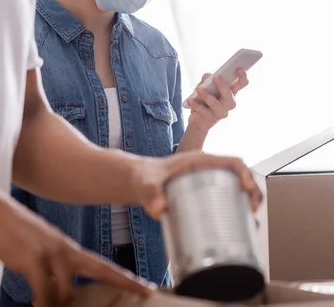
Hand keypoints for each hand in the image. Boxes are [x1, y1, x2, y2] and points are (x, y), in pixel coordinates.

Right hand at [0, 197, 154, 306]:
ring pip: (66, 290)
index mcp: (68, 247)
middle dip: (125, 282)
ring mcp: (50, 253)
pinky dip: (42, 302)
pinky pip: (43, 291)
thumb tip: (57, 290)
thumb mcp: (39, 247)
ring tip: (43, 305)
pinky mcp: (33, 259)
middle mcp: (64, 249)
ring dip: (57, 304)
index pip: (102, 265)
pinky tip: (35, 304)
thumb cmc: (13, 231)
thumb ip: (52, 266)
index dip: (125, 277)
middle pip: (101, 269)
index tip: (146, 286)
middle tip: (146, 293)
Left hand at [134, 152, 262, 219]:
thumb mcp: (146, 183)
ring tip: (251, 225)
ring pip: (236, 191)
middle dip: (253, 193)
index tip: (247, 189)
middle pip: (241, 178)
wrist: (137, 182)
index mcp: (200, 161)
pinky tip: (240, 229)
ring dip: (248, 206)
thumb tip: (158, 209)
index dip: (246, 173)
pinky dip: (237, 214)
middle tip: (253, 212)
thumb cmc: (143, 177)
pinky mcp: (204, 196)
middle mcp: (208, 171)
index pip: (232, 161)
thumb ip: (149, 193)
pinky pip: (227, 202)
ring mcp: (208, 183)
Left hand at [186, 69, 249, 131]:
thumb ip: (206, 81)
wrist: (197, 120)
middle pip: (230, 96)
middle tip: (216, 77)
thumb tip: (207, 76)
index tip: (238, 69)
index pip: (241, 84)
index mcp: (230, 93)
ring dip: (207, 96)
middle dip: (224, 87)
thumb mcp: (203, 88)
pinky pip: (203, 111)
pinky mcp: (210, 120)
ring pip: (216, 105)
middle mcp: (228, 104)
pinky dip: (196, 105)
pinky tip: (190, 100)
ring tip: (199, 89)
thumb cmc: (203, 100)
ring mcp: (220, 113)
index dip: (242, 77)